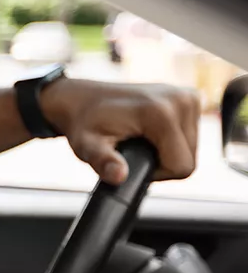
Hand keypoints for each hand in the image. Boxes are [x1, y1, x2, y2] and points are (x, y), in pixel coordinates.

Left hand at [40, 79, 199, 183]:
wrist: (80, 98)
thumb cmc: (83, 122)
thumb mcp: (87, 145)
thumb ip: (103, 162)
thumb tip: (119, 176)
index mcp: (162, 113)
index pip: (181, 167)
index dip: (157, 174)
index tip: (132, 162)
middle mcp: (181, 100)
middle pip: (189, 158)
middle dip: (162, 163)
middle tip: (133, 151)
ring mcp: (187, 96)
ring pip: (192, 148)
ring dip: (168, 151)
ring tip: (139, 141)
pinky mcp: (190, 96)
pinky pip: (190, 134)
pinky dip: (172, 139)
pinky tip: (150, 132)